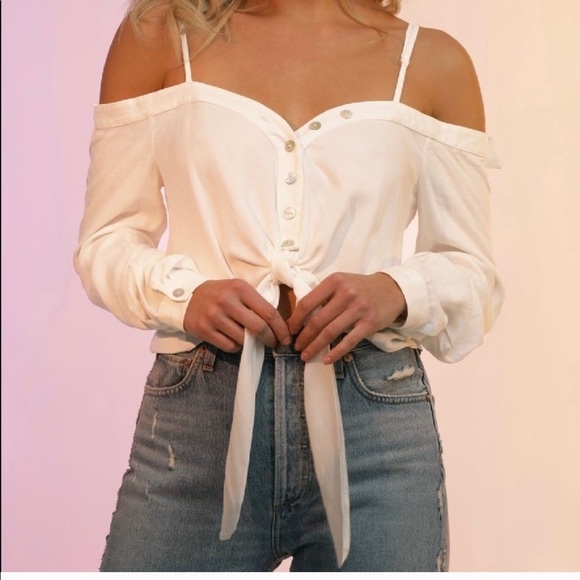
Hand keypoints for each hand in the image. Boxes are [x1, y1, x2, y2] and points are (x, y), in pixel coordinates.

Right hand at [183, 279, 290, 351]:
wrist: (189, 296)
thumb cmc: (221, 294)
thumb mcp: (238, 290)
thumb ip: (256, 304)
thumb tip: (278, 326)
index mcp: (240, 288)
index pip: (268, 312)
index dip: (281, 328)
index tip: (286, 338)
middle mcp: (227, 300)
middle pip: (258, 327)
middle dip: (270, 339)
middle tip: (274, 344)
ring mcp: (214, 316)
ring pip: (243, 339)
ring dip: (251, 344)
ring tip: (249, 339)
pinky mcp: (204, 329)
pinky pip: (229, 346)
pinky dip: (236, 347)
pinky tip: (235, 340)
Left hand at [287, 272, 406, 364]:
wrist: (392, 289)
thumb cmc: (360, 287)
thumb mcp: (341, 282)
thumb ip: (324, 295)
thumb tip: (300, 316)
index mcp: (334, 281)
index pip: (308, 302)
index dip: (296, 319)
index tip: (290, 330)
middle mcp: (346, 293)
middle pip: (317, 320)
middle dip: (304, 337)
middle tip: (296, 347)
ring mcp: (359, 308)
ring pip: (330, 332)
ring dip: (315, 346)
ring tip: (306, 355)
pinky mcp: (369, 323)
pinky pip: (349, 341)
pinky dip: (335, 353)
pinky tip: (326, 360)